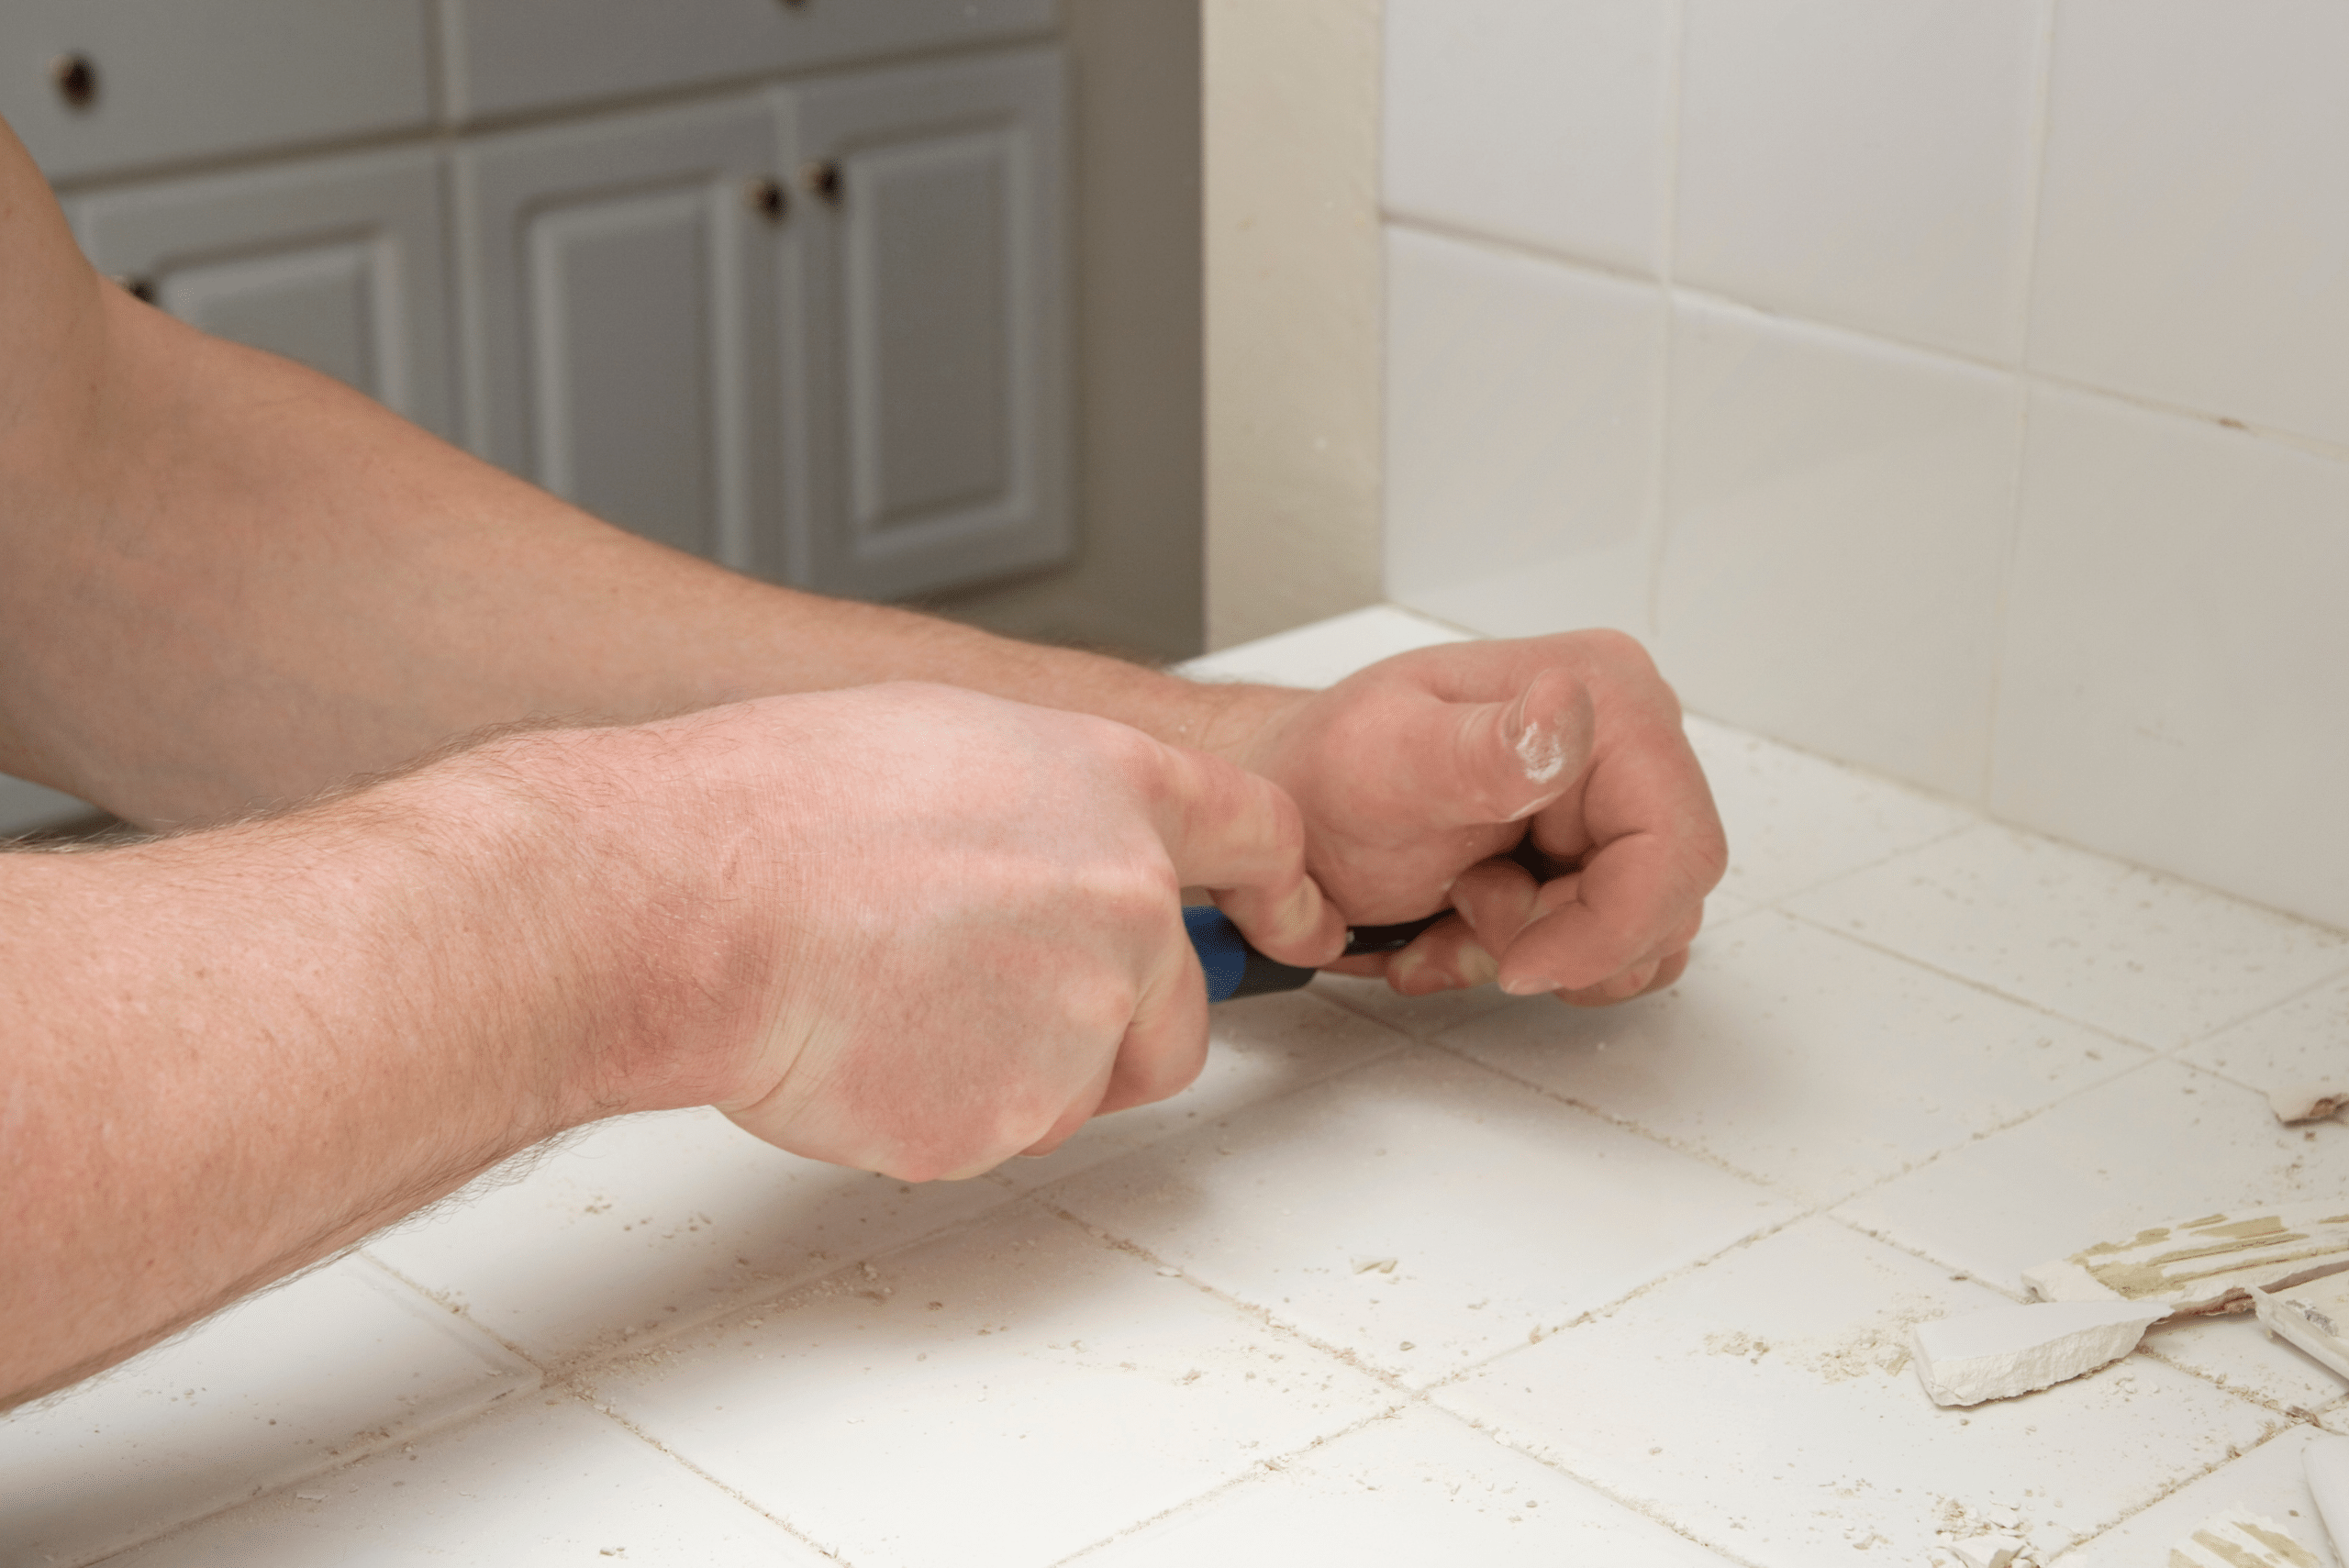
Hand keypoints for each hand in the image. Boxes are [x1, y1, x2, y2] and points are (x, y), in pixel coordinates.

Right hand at [658, 685, 1341, 1177]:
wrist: (698, 900)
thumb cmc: (784, 807)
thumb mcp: (950, 739)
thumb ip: (1052, 798)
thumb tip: (1066, 838)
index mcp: (1117, 794)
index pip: (1262, 839)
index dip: (1283, 890)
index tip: (1294, 921)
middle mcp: (1128, 907)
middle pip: (1178, 1013)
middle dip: (1112, 1024)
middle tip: (995, 997)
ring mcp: (1079, 1023)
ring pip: (1082, 1084)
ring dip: (1015, 1067)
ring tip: (896, 995)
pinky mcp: (1009, 1119)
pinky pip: (995, 1132)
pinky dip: (939, 1109)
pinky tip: (867, 1041)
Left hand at [1213, 631, 1724, 1005]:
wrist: (1287, 805)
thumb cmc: (1321, 777)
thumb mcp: (1385, 759)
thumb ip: (1481, 749)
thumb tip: (1566, 711)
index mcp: (1607, 697)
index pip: (1677, 851)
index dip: (1609, 930)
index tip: (1520, 963)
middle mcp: (1626, 742)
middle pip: (1662, 902)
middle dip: (1558, 938)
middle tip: (1464, 905)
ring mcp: (1612, 800)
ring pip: (1636, 936)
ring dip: (1533, 951)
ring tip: (1454, 904)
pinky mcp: (1590, 851)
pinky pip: (1598, 945)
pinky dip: (1523, 957)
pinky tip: (1455, 925)